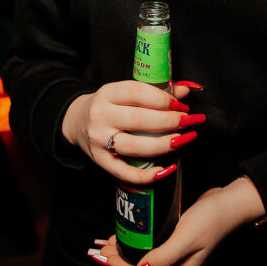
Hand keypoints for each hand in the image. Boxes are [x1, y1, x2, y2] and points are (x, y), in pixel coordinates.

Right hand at [62, 81, 203, 183]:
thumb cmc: (109, 106)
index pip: (137, 93)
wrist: (77, 122)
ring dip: (163, 145)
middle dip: (170, 121)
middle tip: (190, 121)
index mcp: (108, 93)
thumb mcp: (125, 92)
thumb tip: (187, 91)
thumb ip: (156, 90)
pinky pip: (125, 173)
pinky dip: (147, 175)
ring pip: (135, 146)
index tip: (182, 105)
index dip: (163, 99)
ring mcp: (100, 141)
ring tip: (183, 140)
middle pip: (140, 120)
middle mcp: (101, 116)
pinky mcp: (101, 161)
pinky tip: (166, 169)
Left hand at [90, 179, 262, 265]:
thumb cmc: (211, 219)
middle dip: (118, 260)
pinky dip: (138, 239)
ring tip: (108, 242)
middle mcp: (178, 265)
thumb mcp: (185, 238)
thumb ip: (163, 256)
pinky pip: (153, 243)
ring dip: (126, 249)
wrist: (231, 202)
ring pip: (145, 255)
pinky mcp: (179, 237)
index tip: (103, 257)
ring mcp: (179, 252)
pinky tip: (130, 230)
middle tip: (99, 250)